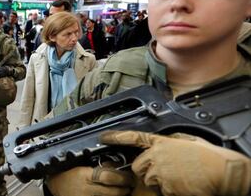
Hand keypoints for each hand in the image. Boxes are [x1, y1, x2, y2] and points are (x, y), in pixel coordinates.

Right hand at [47, 165, 133, 195]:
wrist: (56, 185)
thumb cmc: (68, 173)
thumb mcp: (82, 166)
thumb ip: (99, 166)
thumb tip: (117, 166)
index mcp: (85, 176)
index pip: (108, 177)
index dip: (121, 177)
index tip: (128, 175)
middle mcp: (87, 190)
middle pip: (113, 192)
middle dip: (125, 188)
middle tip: (130, 183)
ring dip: (119, 194)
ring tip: (123, 189)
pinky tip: (113, 194)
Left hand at [100, 131, 250, 195]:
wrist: (223, 172)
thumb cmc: (210, 157)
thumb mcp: (189, 140)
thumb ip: (171, 141)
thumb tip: (166, 143)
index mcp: (162, 142)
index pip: (134, 137)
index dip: (117, 137)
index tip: (104, 137)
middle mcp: (157, 156)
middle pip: (138, 166)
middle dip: (146, 170)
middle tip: (165, 171)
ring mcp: (160, 173)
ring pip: (149, 180)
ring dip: (159, 182)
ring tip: (178, 178)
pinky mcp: (166, 188)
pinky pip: (161, 192)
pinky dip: (169, 191)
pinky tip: (182, 185)